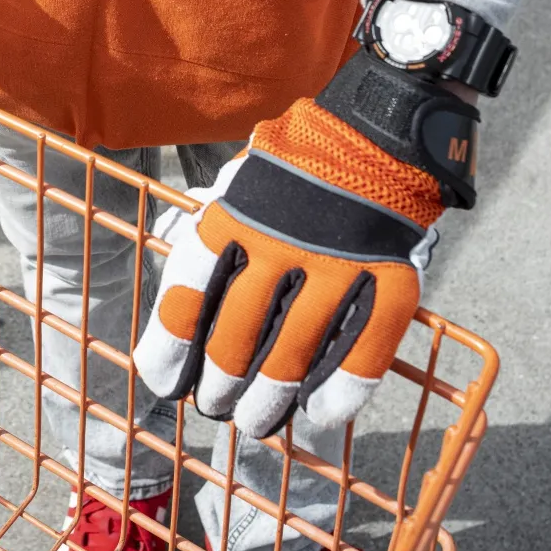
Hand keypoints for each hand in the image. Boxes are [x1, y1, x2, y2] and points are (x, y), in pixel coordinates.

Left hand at [134, 56, 472, 437]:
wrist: (378, 128)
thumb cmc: (295, 162)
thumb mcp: (239, 180)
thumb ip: (214, 228)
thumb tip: (178, 277)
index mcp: (233, 215)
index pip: (188, 294)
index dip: (170, 346)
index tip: (163, 380)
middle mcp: (278, 242)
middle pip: (236, 334)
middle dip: (219, 382)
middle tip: (214, 406)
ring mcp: (337, 262)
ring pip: (293, 353)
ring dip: (269, 399)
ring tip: (256, 422)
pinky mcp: (387, 276)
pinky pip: (364, 350)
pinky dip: (341, 391)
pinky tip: (320, 414)